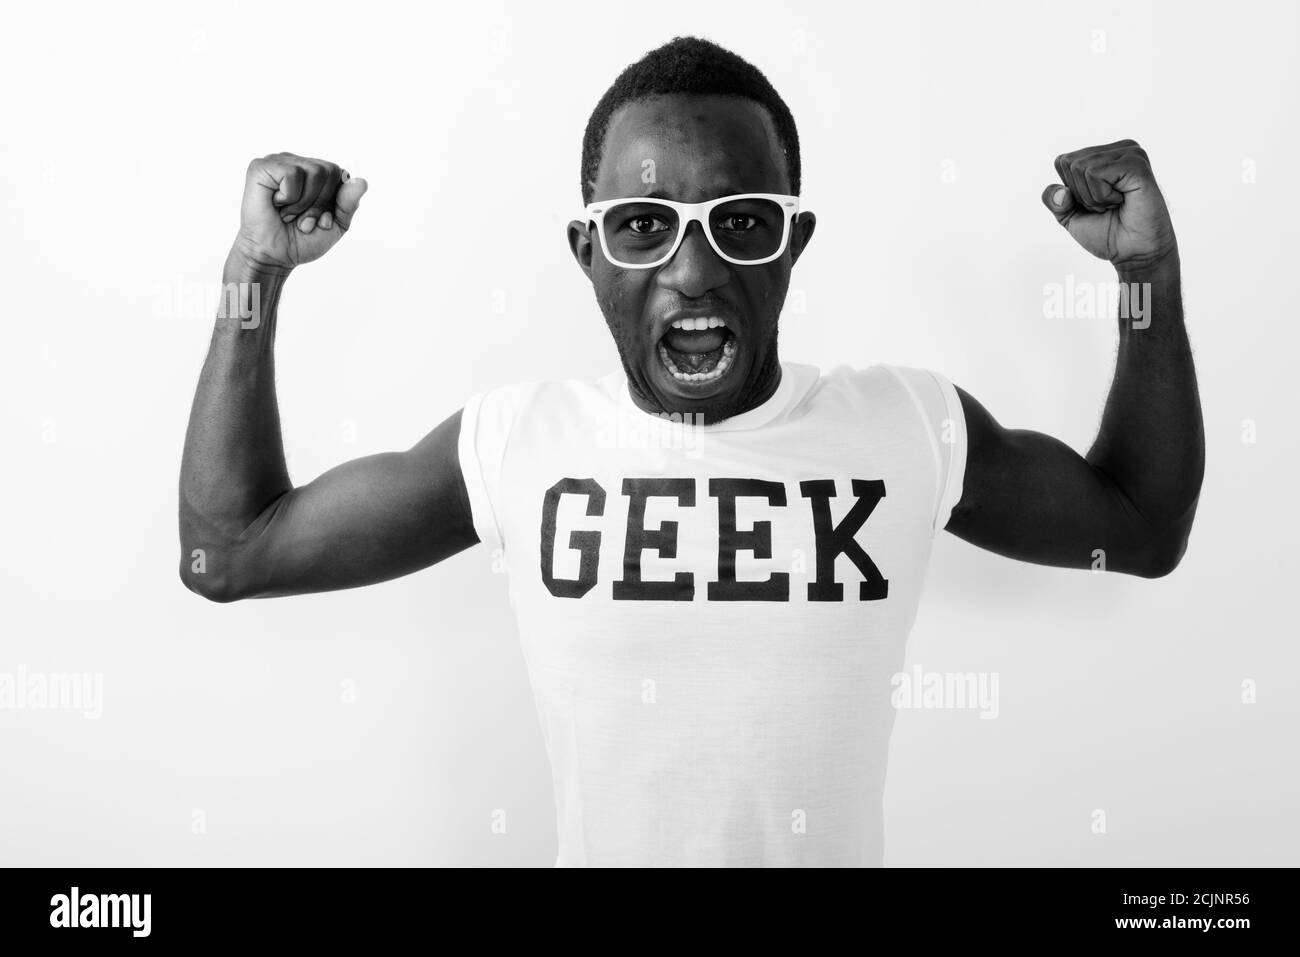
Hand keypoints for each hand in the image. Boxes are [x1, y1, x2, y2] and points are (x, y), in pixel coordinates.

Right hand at [233, 152, 367, 271]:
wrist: (274, 256)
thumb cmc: (301, 239)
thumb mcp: (336, 224)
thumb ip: (349, 203)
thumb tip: (362, 181)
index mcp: (313, 172)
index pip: (340, 173)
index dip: (333, 200)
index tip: (319, 218)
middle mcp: (296, 162)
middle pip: (329, 170)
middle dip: (320, 203)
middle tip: (301, 219)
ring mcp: (278, 162)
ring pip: (314, 171)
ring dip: (304, 203)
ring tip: (288, 214)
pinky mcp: (261, 167)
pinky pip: (292, 174)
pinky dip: (289, 197)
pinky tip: (276, 204)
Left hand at [1042, 140, 1176, 271]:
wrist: (1134, 253)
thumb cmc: (1108, 233)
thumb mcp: (1070, 216)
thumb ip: (1055, 201)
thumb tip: (1057, 191)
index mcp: (1103, 155)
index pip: (1062, 162)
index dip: (1071, 191)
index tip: (1095, 203)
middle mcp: (1118, 149)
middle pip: (1069, 163)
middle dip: (1081, 194)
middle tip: (1107, 205)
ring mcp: (1129, 153)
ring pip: (1081, 168)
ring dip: (1093, 197)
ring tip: (1116, 204)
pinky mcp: (1137, 164)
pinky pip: (1096, 174)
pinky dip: (1102, 196)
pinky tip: (1122, 200)